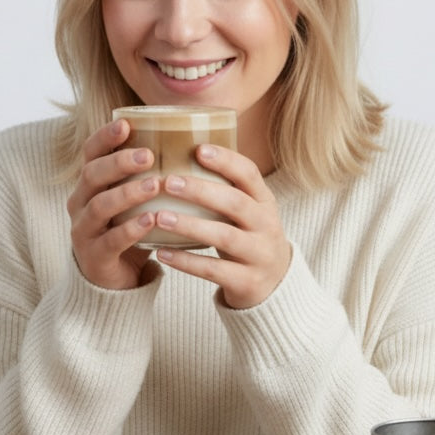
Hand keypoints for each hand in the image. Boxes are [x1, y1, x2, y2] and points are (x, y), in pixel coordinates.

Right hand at [66, 119, 160, 289]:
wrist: (115, 279)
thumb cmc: (130, 227)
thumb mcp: (136, 198)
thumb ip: (151, 173)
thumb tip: (198, 141)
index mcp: (89, 183)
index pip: (90, 152)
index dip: (105, 137)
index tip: (126, 123)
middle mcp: (80, 202)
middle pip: (91, 175)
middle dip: (118, 162)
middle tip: (148, 155)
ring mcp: (84, 230)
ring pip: (99, 206)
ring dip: (128, 193)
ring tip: (155, 185)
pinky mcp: (94, 256)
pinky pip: (111, 240)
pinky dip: (131, 229)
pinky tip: (151, 220)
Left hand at [153, 144, 291, 308]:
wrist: (274, 285)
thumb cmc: (247, 237)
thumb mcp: (247, 211)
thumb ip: (224, 189)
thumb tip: (179, 151)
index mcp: (264, 201)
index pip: (249, 174)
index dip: (226, 160)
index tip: (198, 149)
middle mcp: (266, 225)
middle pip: (235, 203)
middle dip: (201, 191)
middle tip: (168, 181)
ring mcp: (259, 254)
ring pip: (224, 237)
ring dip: (189, 225)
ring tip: (160, 216)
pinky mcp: (247, 281)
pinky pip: (213, 270)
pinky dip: (186, 262)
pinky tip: (161, 253)